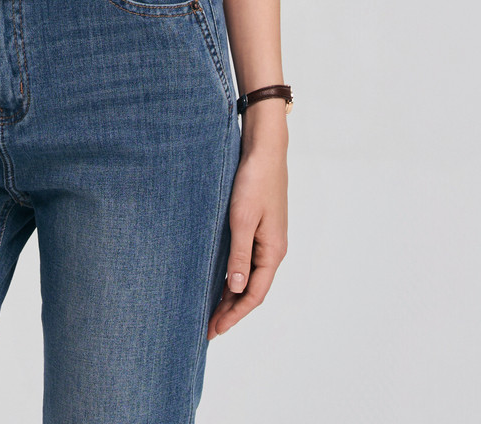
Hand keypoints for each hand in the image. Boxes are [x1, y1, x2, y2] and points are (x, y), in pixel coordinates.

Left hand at [207, 130, 287, 339]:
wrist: (264, 150)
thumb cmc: (254, 182)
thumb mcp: (243, 220)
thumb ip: (240, 256)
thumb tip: (235, 289)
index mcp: (273, 252)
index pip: (254, 295)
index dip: (234, 315)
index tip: (214, 330)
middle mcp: (273, 249)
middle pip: (252, 289)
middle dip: (231, 310)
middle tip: (207, 328)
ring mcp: (267, 239)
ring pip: (248, 276)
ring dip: (231, 294)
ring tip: (211, 311)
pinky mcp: (259, 228)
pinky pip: (246, 260)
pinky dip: (233, 275)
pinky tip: (219, 280)